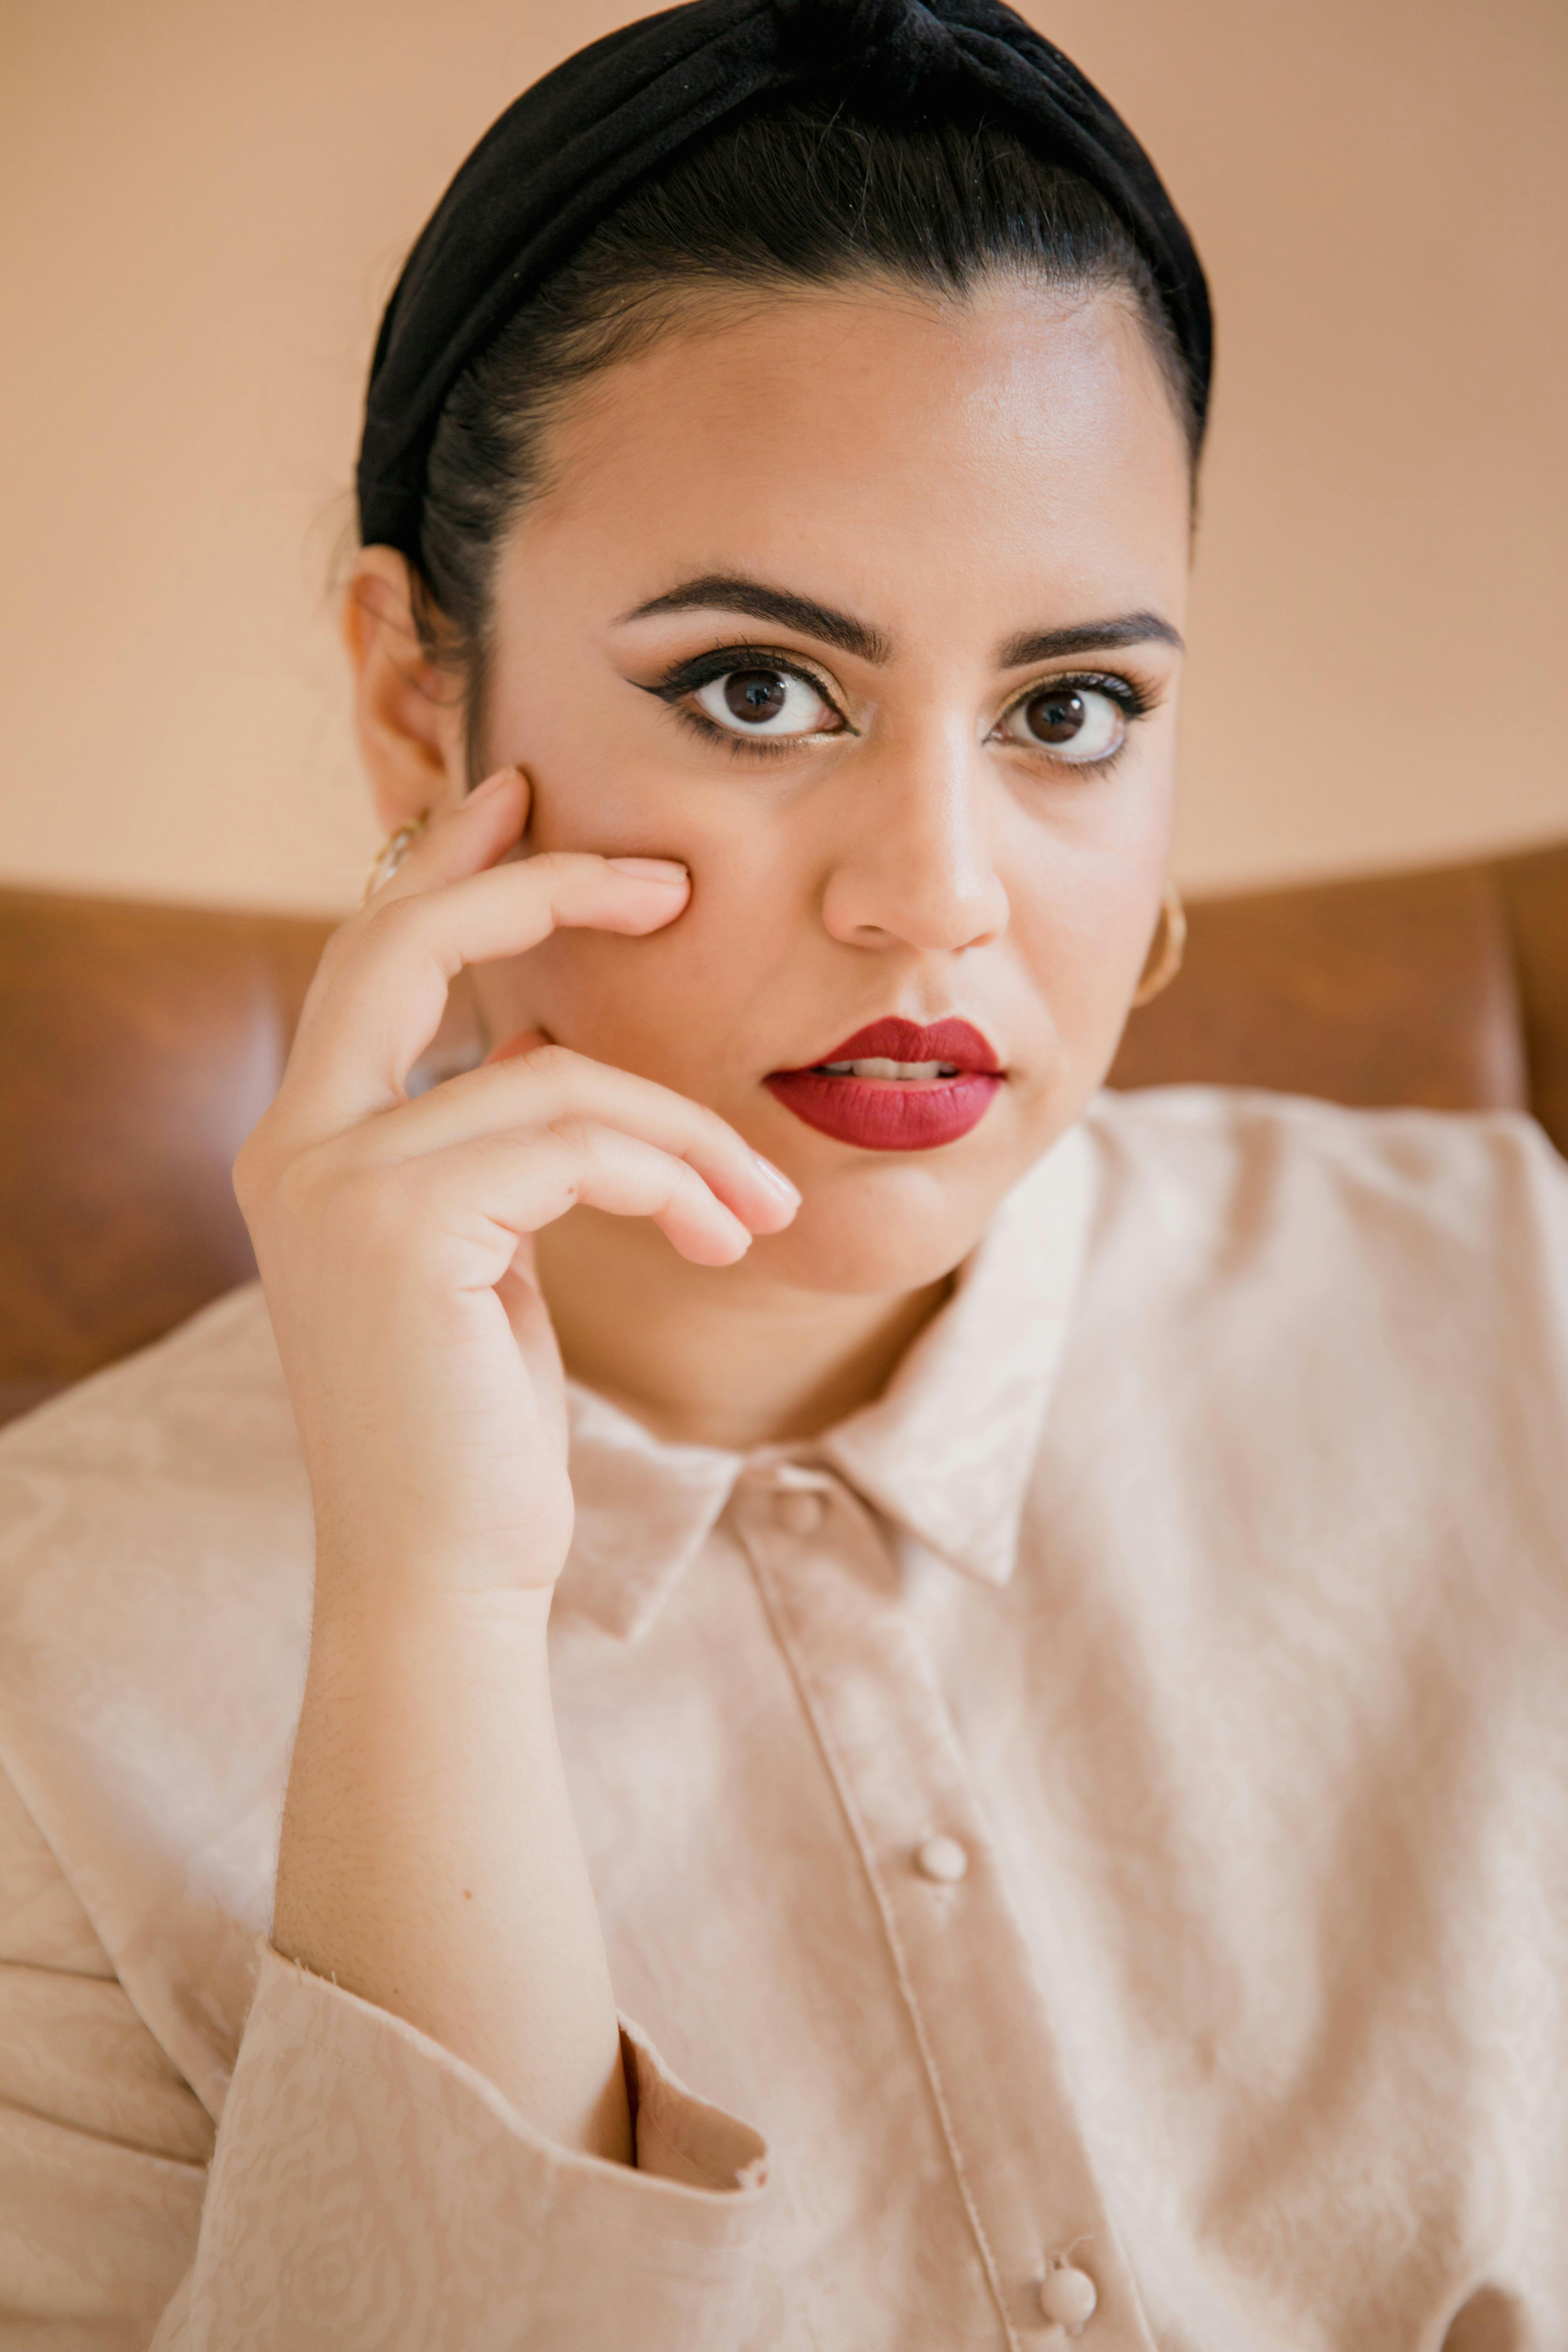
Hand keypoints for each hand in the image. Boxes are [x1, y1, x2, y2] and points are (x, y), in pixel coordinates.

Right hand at [235, 767, 798, 1612]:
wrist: (443, 1573)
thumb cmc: (473, 1430)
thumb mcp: (481, 1257)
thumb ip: (488, 1151)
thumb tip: (547, 1053)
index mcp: (307, 1147)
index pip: (373, 964)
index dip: (446, 871)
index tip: (525, 805)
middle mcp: (296, 1146)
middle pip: (408, 948)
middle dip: (541, 887)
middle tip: (667, 878)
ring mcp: (336, 1182)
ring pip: (559, 1078)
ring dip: (688, 1136)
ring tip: (758, 1208)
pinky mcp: (402, 1226)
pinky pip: (579, 1140)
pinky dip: (677, 1175)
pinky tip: (728, 1235)